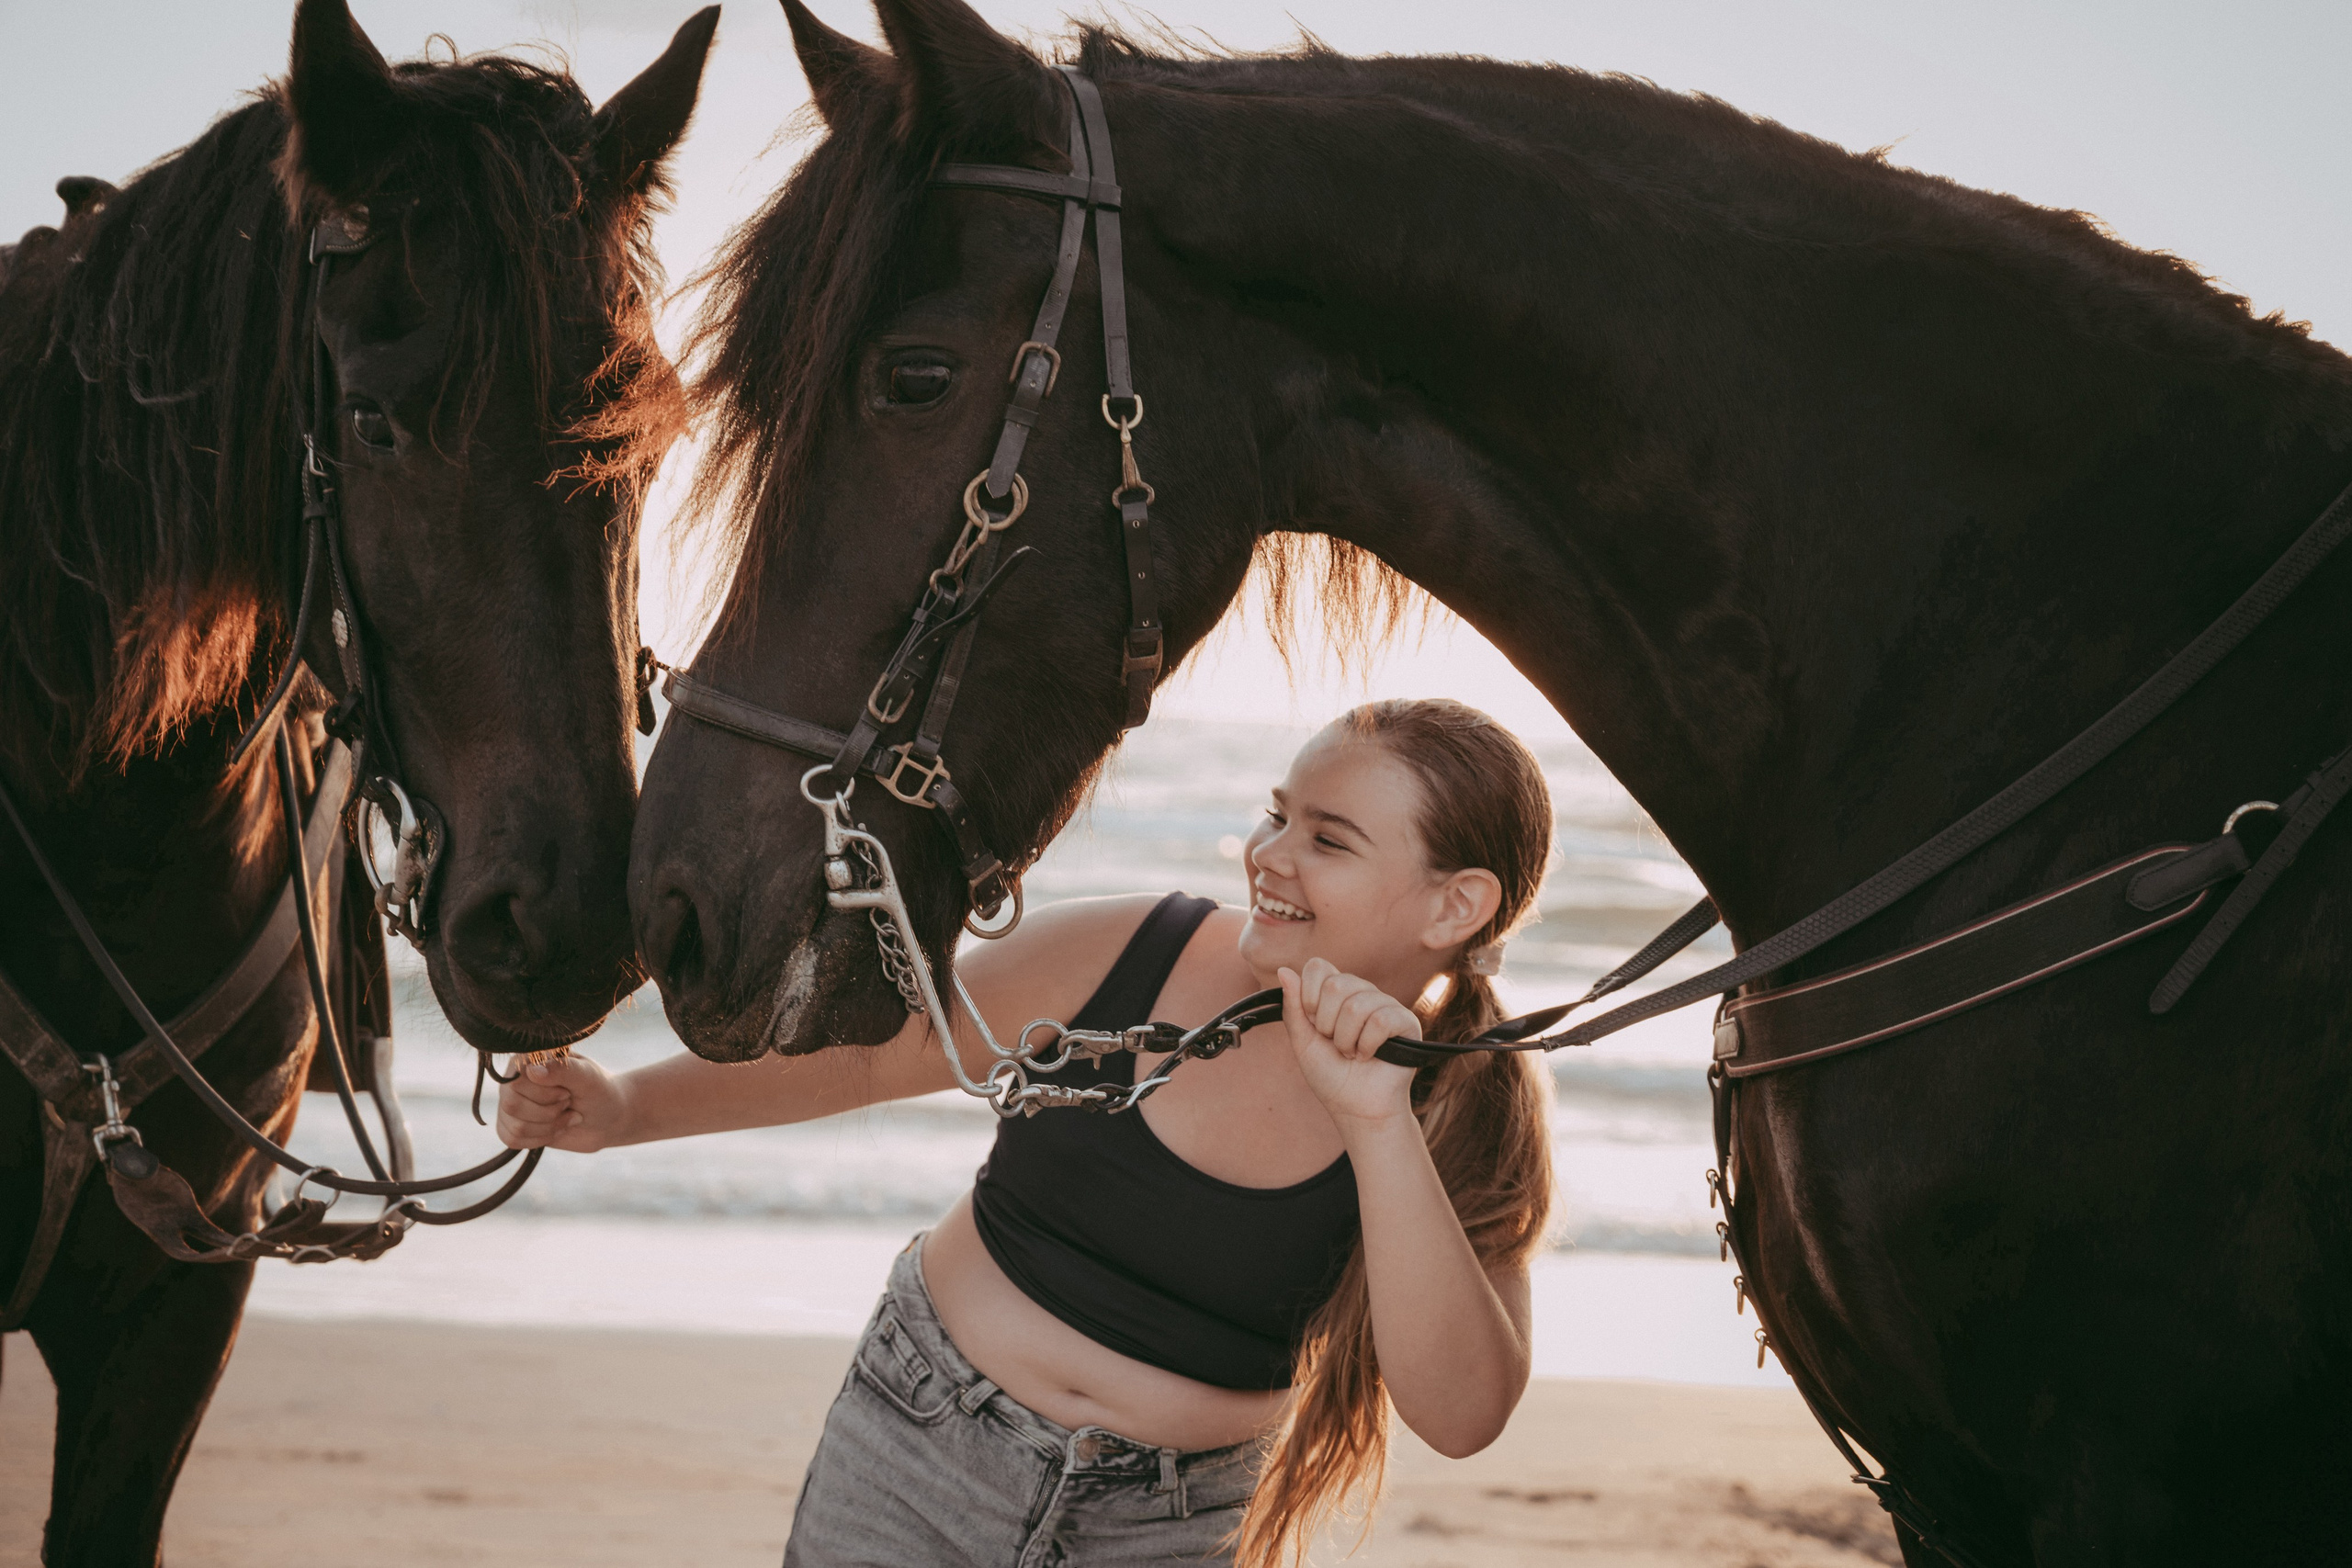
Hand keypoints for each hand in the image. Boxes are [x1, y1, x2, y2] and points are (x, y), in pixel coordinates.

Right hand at [496, 1054, 630, 1151]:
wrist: (607, 1117)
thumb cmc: (598, 1091)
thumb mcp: (587, 1076)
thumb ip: (562, 1069)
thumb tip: (532, 1071)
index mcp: (529, 1060)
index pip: (516, 1081)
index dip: (543, 1094)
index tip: (567, 1093)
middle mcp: (515, 1080)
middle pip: (511, 1105)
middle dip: (549, 1113)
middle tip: (568, 1103)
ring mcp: (512, 1103)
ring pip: (515, 1127)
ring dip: (549, 1127)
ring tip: (567, 1116)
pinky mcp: (514, 1125)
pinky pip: (513, 1139)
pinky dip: (541, 1139)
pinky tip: (557, 1129)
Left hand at [1278, 958, 1418, 1128]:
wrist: (1357, 1109)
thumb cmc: (1331, 1077)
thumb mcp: (1303, 1042)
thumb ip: (1293, 1008)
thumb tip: (1284, 970)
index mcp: (1337, 993)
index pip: (1318, 966)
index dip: (1308, 995)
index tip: (1312, 1023)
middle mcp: (1362, 993)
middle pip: (1335, 985)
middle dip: (1326, 1024)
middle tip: (1335, 1044)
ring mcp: (1386, 1004)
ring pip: (1356, 1005)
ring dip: (1346, 1040)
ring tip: (1351, 1054)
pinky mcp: (1406, 1021)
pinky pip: (1380, 1019)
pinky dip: (1367, 1045)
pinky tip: (1369, 1055)